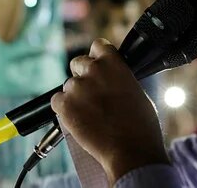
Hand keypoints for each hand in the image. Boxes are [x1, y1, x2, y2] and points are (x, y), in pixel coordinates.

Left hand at [51, 38, 168, 184]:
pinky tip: (78, 119)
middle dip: (83, 75)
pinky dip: (63, 109)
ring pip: (69, 85)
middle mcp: (93, 70)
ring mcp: (77, 87)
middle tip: (91, 94)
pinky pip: (57, 101)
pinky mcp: (64, 105)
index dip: (97, 56)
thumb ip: (119, 78)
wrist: (131, 150)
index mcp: (114, 63)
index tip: (98, 65)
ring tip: (89, 114)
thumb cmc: (140, 125)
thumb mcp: (136, 91)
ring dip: (75, 95)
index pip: (98, 45)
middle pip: (78, 62)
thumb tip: (111, 79)